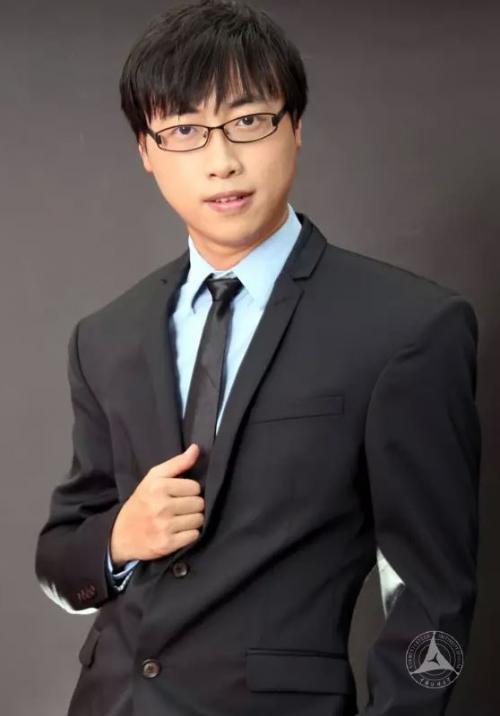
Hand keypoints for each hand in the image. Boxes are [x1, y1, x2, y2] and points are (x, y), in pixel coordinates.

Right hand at [109, 443, 203, 565]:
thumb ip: (177, 463)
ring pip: (198, 520)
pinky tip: (179, 531)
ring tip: (180, 519)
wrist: (120, 533)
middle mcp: (161, 506)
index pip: (195, 487)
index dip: (190, 490)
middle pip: (199, 503)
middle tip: (180, 508)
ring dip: (193, 520)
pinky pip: (194, 536)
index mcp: (158, 486)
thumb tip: (196, 448)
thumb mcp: (154, 477)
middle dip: (192, 505)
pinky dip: (190, 534)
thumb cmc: (142, 501)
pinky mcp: (167, 544)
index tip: (179, 494)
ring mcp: (164, 526)